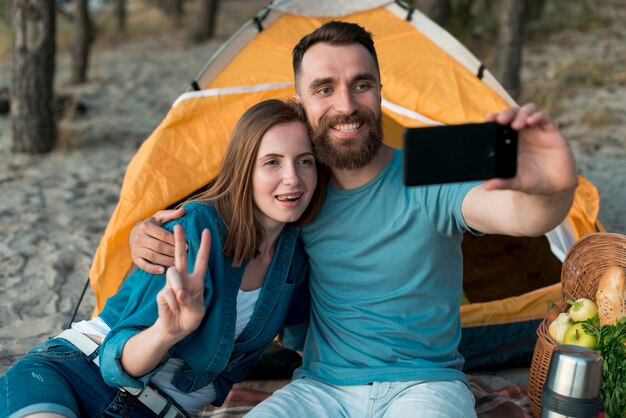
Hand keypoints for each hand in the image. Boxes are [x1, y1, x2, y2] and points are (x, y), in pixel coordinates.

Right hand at [129, 207, 184, 273]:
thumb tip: (184, 210)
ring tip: (177, 263)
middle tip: (184, 256)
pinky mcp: (135, 258)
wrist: (134, 233)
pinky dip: (152, 269)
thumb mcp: (160, 217)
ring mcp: (136, 248)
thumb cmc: (152, 224)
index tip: (187, 246)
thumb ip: (172, 214)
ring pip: (153, 256)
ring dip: (166, 261)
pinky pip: (143, 265)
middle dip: (172, 252)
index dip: (175, 241)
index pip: (163, 235)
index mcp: (146, 226)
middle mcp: (139, 237)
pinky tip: (163, 270)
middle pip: (159, 247)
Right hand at [155, 224, 209, 342]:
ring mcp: (171, 284)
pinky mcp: (162, 293)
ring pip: (172, 273)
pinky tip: (174, 309)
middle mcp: (184, 278)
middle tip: (178, 226)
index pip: (201, 260)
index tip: (207, 230)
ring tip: (180, 300)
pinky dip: (173, 303)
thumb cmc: (191, 317)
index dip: (204, 246)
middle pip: (181, 255)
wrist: (176, 329)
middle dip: (180, 240)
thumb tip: (177, 291)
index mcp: (197, 280)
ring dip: (178, 286)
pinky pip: (167, 293)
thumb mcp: (198, 311)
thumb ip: (190, 301)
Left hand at [483, 103, 576, 195]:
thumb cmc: (533, 181)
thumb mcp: (516, 183)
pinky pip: (545, 118)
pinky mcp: (551, 132)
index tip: (488, 118)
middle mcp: (523, 133)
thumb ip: (502, 183)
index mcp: (510, 141)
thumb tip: (486, 186)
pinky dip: (537, 116)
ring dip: (521, 114)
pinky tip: (531, 122)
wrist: (555, 186)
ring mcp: (537, 131)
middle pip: (513, 113)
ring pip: (528, 111)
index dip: (495, 118)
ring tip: (516, 125)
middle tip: (500, 120)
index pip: (500, 124)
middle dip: (507, 113)